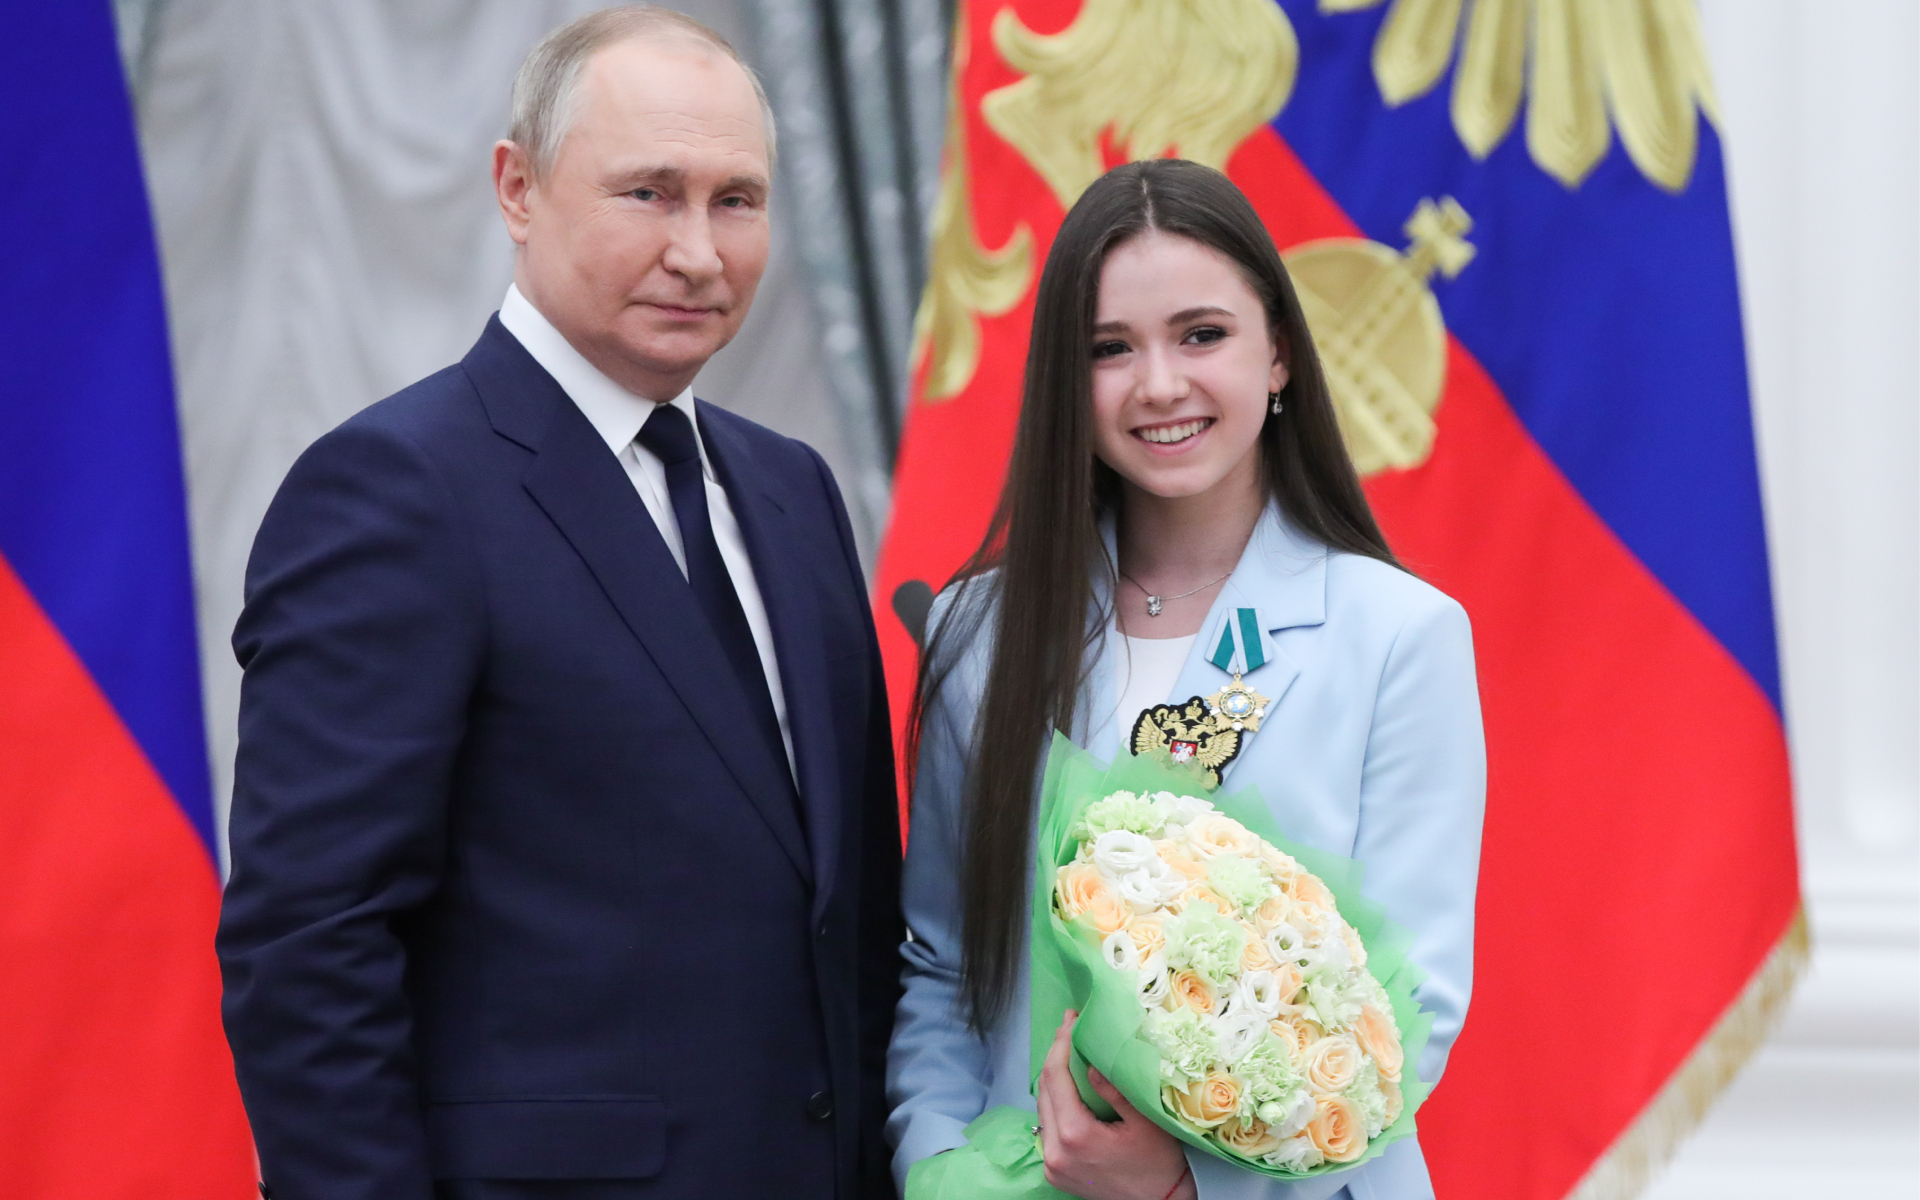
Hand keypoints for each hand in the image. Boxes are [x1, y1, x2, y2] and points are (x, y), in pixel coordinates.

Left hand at [1036, 1011, 1195, 1199]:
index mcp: (1076, 1135)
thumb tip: (1090, 1062)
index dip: (1060, 1044)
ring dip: (1052, 1078)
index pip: (1055, 1077)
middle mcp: (1055, 1151)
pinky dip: (1054, 1103)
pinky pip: (1046, 1127)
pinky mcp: (1053, 1172)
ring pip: (1042, 1108)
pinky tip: (1068, 1088)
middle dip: (1054, 1055)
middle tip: (1069, 1028)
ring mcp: (1051, 1165)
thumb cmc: (1158, 1164)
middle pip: (1044, 1090)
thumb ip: (1114, 1090)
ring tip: (1068, 1052)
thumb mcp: (1144, 1121)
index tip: (1070, 1020)